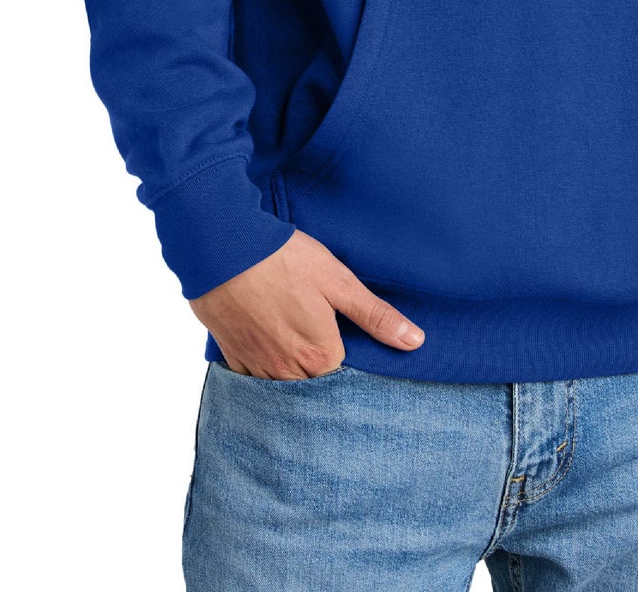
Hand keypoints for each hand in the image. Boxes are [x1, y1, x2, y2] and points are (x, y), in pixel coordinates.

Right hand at [190, 229, 425, 377]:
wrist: (223, 249)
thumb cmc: (284, 260)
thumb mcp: (338, 282)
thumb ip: (375, 316)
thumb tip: (415, 342)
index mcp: (319, 355)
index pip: (345, 382)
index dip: (352, 367)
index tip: (354, 352)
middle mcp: (287, 371)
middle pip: (313, 389)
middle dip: (323, 378)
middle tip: (326, 349)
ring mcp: (256, 366)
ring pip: (282, 388)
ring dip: (294, 379)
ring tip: (300, 352)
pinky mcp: (232, 356)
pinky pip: (252, 380)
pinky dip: (264, 372)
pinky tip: (270, 350)